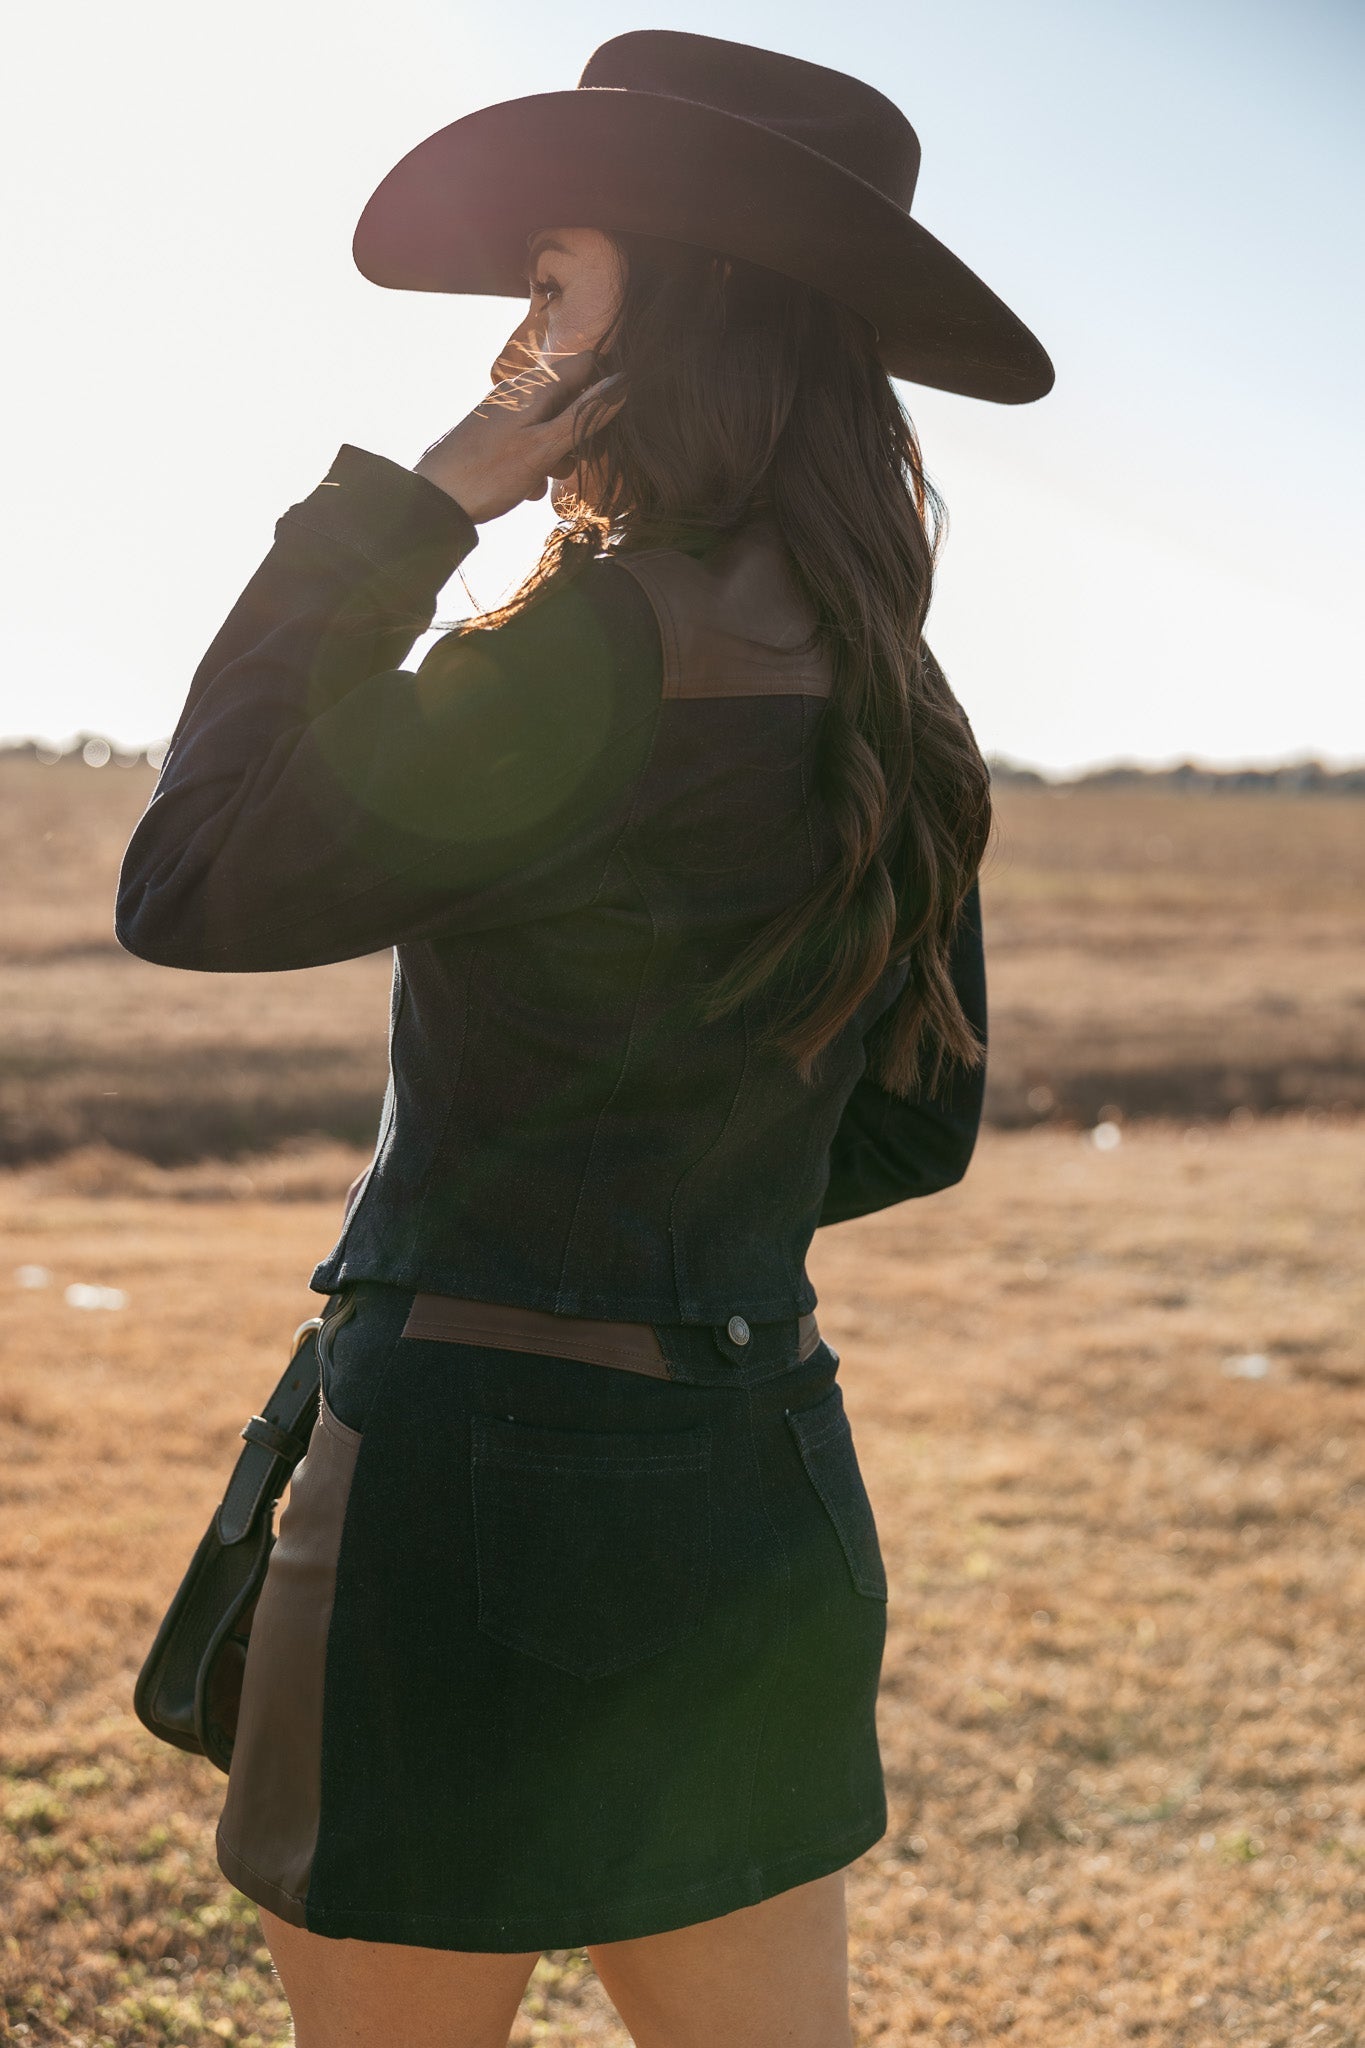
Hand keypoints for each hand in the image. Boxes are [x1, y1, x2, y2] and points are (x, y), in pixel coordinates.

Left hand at [413, 348, 622, 523]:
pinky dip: (537, 462)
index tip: (609, 423)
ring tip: (546, 478)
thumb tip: (623, 383)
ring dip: (560, 452)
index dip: (605, 387)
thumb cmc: (489, 473)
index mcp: (535, 386)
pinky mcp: (497, 434)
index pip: (587, 363)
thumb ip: (584, 416)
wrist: (434, 500)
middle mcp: (521, 391)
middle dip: (582, 429)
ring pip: (553, 424)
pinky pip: (531, 441)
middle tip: (575, 460)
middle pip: (572, 397)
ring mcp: (507, 413)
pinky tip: (527, 486)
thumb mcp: (544, 447)